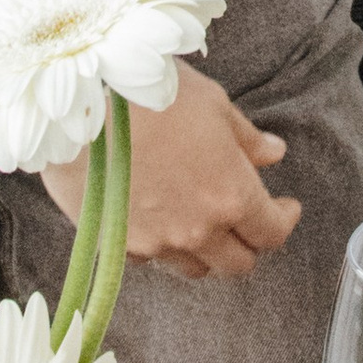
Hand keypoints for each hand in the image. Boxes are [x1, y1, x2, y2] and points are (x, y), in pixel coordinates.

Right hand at [104, 59, 299, 278]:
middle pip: (236, 264)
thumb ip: (246, 139)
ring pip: (193, 268)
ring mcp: (155, 243)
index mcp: (230, 195)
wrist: (77, 107)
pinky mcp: (117, 245)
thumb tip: (274, 153)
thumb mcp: (213, 105)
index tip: (286, 207)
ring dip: (205, 251)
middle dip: (248, 245)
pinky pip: (150, 260)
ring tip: (202, 221)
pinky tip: (158, 218)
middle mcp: (197, 230)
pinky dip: (161, 246)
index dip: (284, 221)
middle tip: (247, 220)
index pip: (272, 233)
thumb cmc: (151, 95)